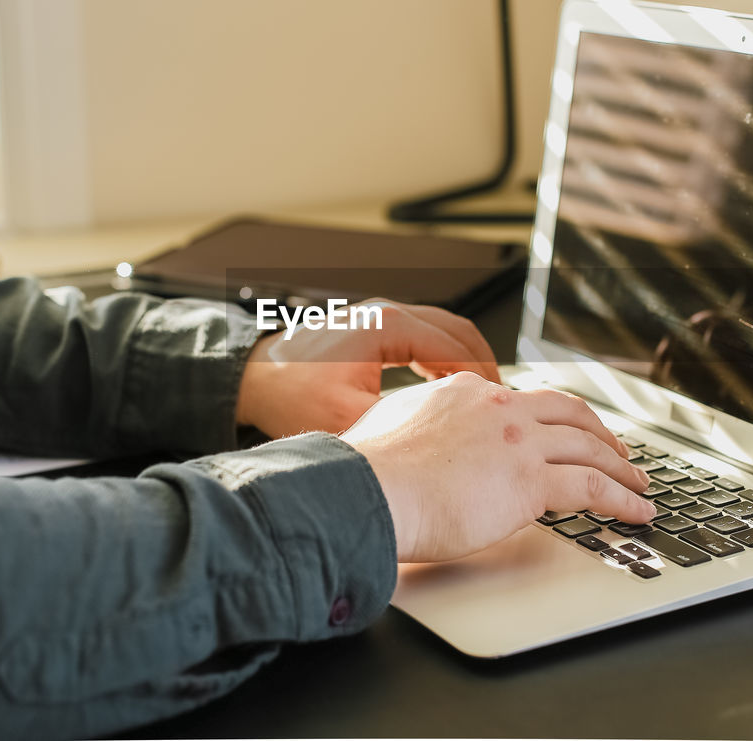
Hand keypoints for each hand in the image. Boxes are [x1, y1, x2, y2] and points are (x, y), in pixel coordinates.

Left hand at [235, 299, 499, 438]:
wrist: (254, 382)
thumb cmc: (290, 396)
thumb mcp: (351, 420)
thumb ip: (402, 424)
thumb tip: (444, 438)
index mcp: (388, 327)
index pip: (457, 347)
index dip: (483, 379)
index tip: (497, 405)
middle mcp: (386, 313)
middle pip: (458, 329)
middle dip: (483, 364)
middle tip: (498, 399)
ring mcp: (379, 316)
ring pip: (443, 328)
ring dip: (464, 358)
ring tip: (478, 394)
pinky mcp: (372, 326)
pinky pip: (423, 334)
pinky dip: (442, 356)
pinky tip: (446, 385)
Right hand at [340, 372, 655, 562]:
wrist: (368, 489)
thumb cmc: (368, 469)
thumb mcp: (390, 422)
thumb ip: (414, 422)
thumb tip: (410, 435)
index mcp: (466, 392)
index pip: (523, 400)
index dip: (550, 416)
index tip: (561, 430)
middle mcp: (499, 409)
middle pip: (568, 413)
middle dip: (600, 432)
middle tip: (617, 451)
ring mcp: (519, 442)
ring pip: (589, 449)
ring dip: (621, 469)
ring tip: (638, 484)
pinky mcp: (531, 481)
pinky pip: (593, 489)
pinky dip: (622, 500)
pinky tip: (636, 512)